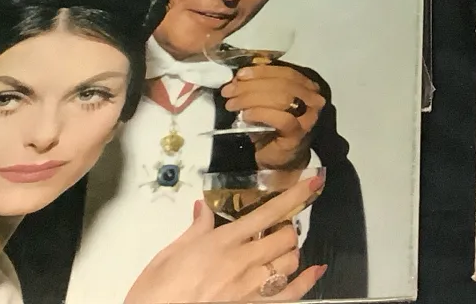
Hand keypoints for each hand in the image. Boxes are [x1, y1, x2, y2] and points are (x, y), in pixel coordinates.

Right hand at [123, 176, 326, 302]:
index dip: (295, 196)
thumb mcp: (173, 250)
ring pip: (290, 263)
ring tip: (281, 246)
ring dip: (291, 251)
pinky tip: (316, 270)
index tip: (314, 182)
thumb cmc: (158, 285)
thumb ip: (197, 228)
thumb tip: (204, 207)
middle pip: (285, 237)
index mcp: (224, 241)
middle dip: (288, 226)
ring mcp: (250, 287)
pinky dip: (306, 281)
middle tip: (277, 225)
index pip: (269, 213)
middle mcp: (243, 262)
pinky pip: (288, 294)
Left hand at [222, 64, 325, 169]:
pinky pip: (281, 119)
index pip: (285, 72)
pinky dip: (261, 113)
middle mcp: (313, 99)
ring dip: (251, 98)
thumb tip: (239, 77)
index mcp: (307, 86)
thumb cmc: (273, 128)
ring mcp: (308, 117)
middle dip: (252, 85)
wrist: (281, 160)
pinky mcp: (298, 134)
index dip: (262, 71)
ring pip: (282, 98)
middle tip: (229, 91)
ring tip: (232, 103)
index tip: (240, 75)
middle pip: (282, 84)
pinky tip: (246, 115)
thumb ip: (258, 86)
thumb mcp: (266, 102)